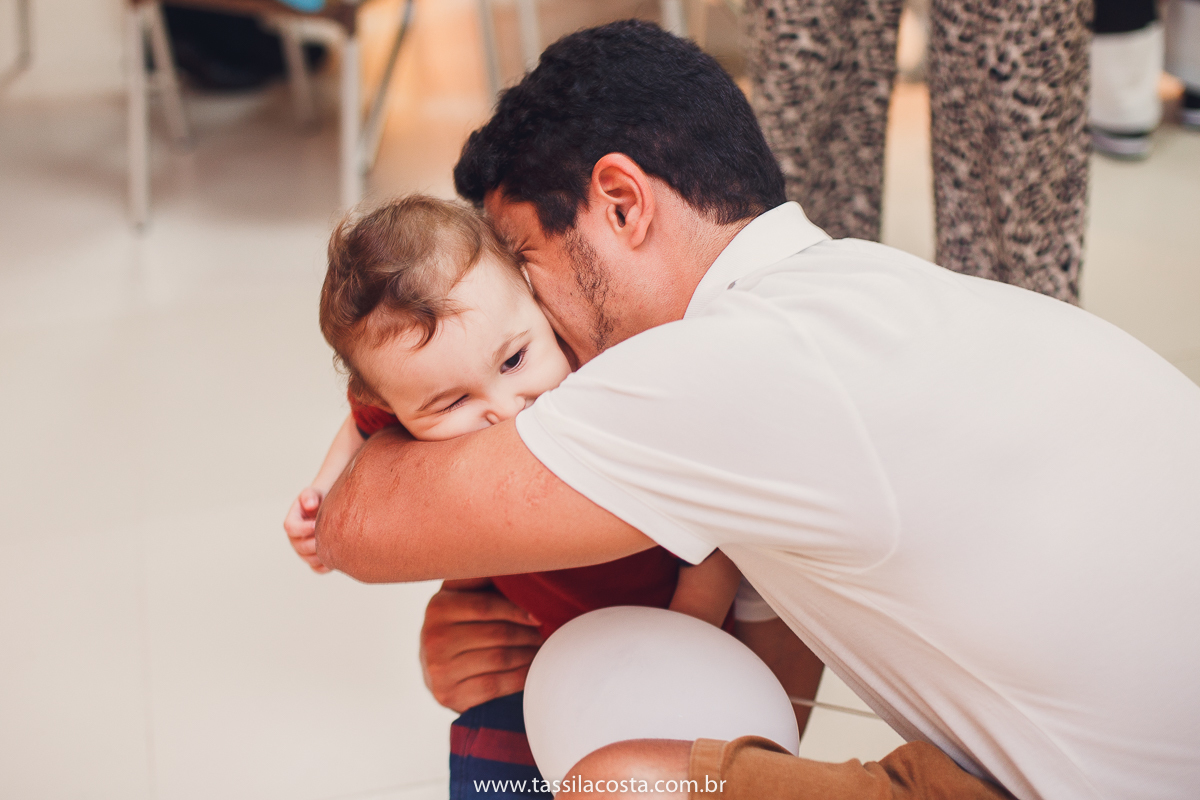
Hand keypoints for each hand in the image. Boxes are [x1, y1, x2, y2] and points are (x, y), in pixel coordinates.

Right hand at [284, 487, 330, 573]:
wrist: (329, 510)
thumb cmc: (321, 501)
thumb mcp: (314, 494)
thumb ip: (310, 496)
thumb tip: (311, 504)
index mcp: (292, 522)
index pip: (290, 528)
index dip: (303, 528)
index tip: (316, 524)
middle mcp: (295, 539)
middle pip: (301, 547)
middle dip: (315, 542)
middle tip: (331, 536)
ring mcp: (303, 552)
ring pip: (310, 559)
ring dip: (322, 554)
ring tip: (336, 544)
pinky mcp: (314, 561)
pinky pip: (318, 569)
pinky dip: (327, 566)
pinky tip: (338, 556)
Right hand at [420, 578, 543, 711]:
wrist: (438, 671)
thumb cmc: (461, 624)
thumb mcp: (462, 596)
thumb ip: (481, 578)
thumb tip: (518, 558)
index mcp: (438, 607)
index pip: (485, 606)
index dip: (516, 610)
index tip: (539, 615)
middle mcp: (433, 638)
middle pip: (496, 634)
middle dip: (527, 634)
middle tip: (545, 635)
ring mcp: (439, 669)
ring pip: (499, 658)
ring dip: (528, 654)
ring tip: (542, 649)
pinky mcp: (449, 695)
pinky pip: (495, 685)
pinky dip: (519, 677)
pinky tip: (532, 670)